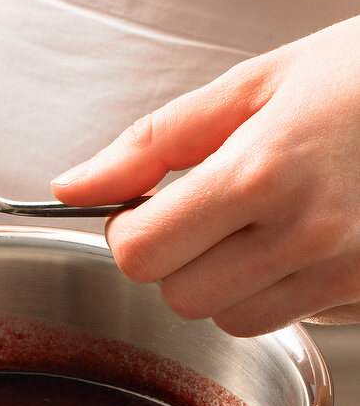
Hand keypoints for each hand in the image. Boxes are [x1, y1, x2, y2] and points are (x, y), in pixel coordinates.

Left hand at [51, 15, 359, 336]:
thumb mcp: (252, 86)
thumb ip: (151, 143)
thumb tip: (72, 186)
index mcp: (262, 172)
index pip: (140, 253)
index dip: (127, 231)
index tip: (142, 208)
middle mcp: (307, 233)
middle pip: (178, 297)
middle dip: (173, 259)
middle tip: (202, 212)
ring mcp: (345, 271)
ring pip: (231, 320)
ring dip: (223, 281)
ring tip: (256, 223)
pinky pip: (291, 319)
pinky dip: (277, 290)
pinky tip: (301, 240)